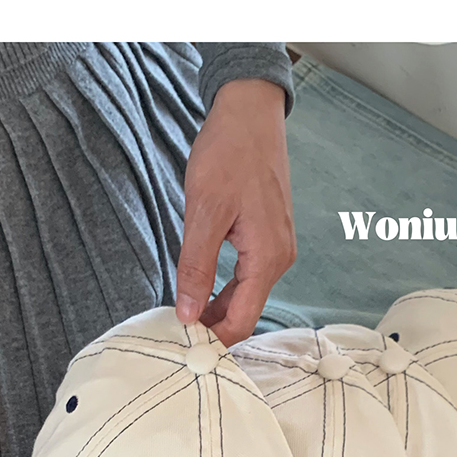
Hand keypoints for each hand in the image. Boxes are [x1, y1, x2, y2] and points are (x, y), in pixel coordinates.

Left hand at [176, 78, 295, 346]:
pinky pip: (248, 275)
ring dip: (218, 307)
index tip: (183, 345)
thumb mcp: (204, 212)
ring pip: (246, 294)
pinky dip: (225, 287)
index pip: (242, 320)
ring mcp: (276, 247)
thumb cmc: (229, 153)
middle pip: (246, 311)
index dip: (214, 338)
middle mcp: (279, 258)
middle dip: (214, 326)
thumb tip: (190, 314)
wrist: (250, 111)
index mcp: (268, 258)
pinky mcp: (268, 235)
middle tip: (177, 333)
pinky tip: (202, 286)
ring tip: (185, 313)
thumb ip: (197, 267)